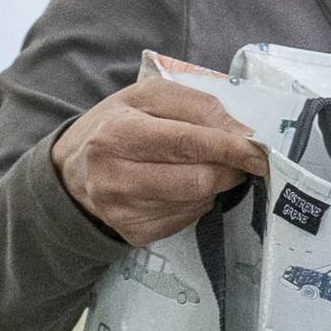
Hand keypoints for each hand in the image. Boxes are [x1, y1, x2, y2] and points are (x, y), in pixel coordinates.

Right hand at [51, 78, 270, 246]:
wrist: (71, 170)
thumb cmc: (117, 124)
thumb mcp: (149, 96)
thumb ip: (198, 106)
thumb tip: (242, 133)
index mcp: (119, 134)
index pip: (188, 144)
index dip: (231, 148)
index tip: (259, 151)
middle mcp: (116, 177)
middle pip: (198, 180)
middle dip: (229, 169)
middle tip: (236, 159)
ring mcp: (122, 211)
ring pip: (197, 202)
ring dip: (213, 186)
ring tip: (198, 167)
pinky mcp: (133, 233)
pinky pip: (186, 219)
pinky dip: (196, 202)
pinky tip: (179, 187)